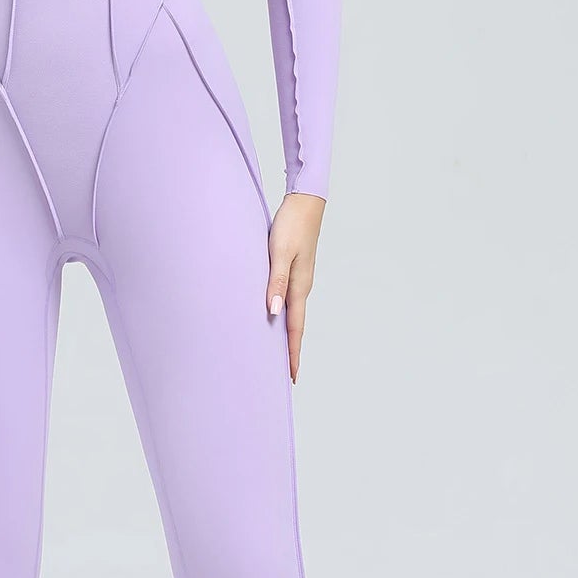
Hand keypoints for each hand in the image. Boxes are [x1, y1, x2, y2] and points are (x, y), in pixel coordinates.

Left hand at [266, 193, 325, 383]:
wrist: (305, 200)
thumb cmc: (291, 224)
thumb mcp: (279, 252)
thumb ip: (275, 282)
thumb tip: (273, 312)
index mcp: (299, 286)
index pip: (295, 328)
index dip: (292, 354)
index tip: (291, 377)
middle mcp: (301, 286)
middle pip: (295, 326)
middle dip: (290, 351)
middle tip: (283, 375)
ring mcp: (299, 277)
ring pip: (291, 313)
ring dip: (286, 334)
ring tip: (277, 353)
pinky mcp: (294, 268)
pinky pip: (287, 299)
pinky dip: (282, 314)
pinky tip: (274, 316)